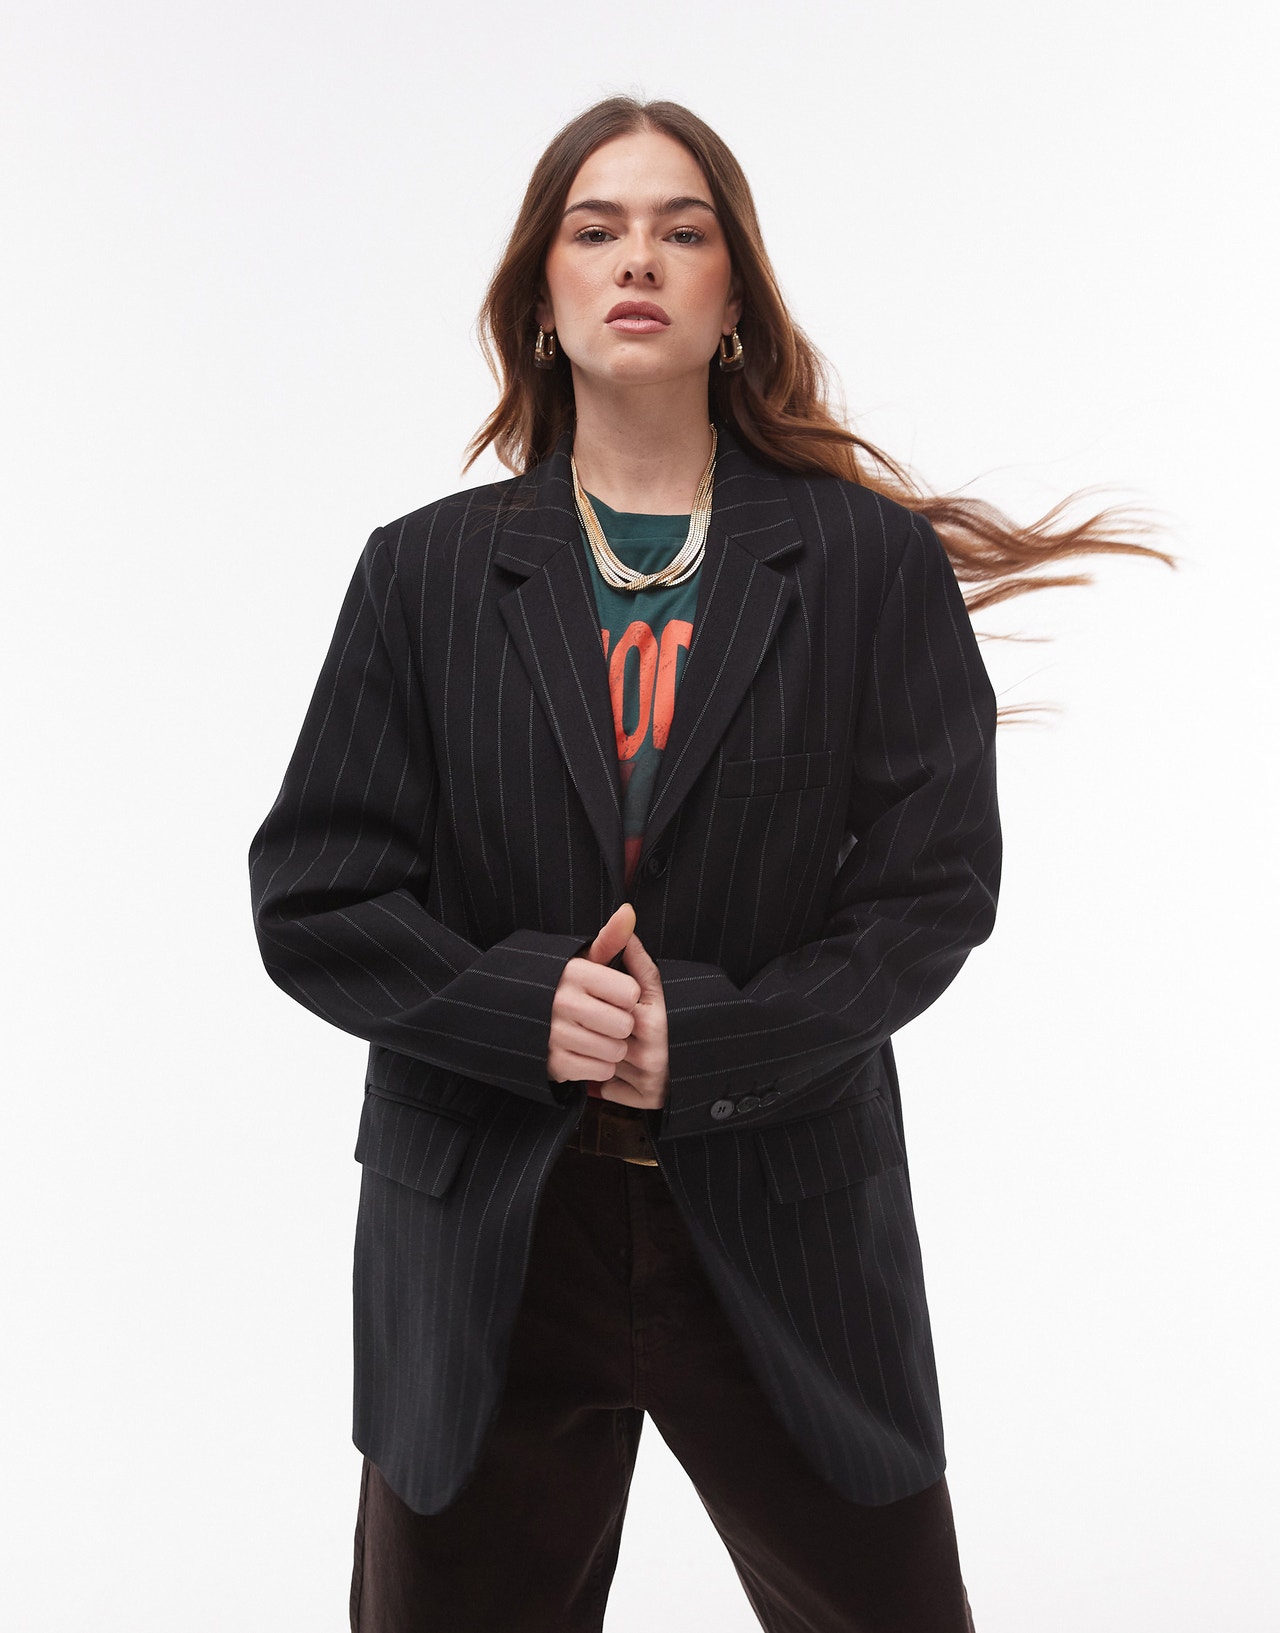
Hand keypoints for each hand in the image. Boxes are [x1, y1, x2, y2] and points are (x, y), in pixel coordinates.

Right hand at [547, 904, 640, 1084]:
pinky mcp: (553, 1063)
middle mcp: (561, 1001)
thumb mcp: (587, 961)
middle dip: (622, 1025)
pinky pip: (600, 1070)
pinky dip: (599, 1066)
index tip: (614, 995)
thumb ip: (611, 939)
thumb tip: (629, 910)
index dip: (628, 996)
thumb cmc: (570, 987)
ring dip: (613, 1048)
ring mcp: (554, 1034)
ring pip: (615, 1050)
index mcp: (573, 972)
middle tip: (606, 1019)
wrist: (524, 1019)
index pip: (630, 992)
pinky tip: (587, 1054)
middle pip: (624, 1024)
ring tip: (598, 1036)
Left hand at [598, 932, 668, 1110]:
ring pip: (600, 1061)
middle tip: (599, 1029)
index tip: (598, 1005)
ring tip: (608, 1048)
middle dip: (597, 1033)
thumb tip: (626, 921)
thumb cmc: (682, 1020)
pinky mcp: (644, 1098)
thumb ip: (639, 962)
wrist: (708, 1065)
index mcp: (652, 1018)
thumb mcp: (662, 990)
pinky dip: (606, 1082)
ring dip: (600, 1056)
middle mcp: (650, 1049)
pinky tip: (618, 1072)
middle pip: (599, 1037)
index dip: (598, 1006)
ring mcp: (648, 1077)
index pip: (606, 1008)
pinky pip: (606, 1089)